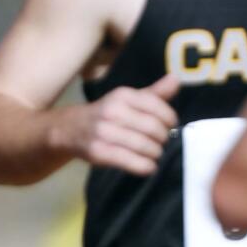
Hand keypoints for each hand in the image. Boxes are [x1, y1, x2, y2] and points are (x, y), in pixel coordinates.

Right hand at [56, 73, 178, 175]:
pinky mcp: (99, 152)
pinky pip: (134, 162)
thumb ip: (154, 93)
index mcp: (122, 95)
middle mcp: (112, 111)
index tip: (168, 126)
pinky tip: (147, 165)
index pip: (158, 108)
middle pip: (154, 129)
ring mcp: (104, 132)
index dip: (170, 120)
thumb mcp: (127, 100)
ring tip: (153, 153)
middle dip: (163, 139)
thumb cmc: (107, 114)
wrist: (69, 128)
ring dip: (156, 154)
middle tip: (160, 142)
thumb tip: (176, 79)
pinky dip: (146, 166)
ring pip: (147, 147)